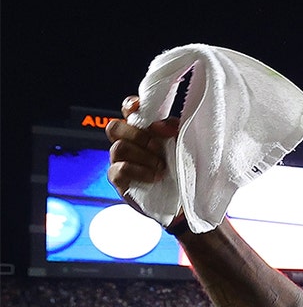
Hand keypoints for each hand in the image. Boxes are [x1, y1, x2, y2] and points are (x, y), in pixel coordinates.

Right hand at [105, 95, 183, 224]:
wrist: (184, 201)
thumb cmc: (182, 169)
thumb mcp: (182, 145)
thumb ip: (172, 129)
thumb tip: (162, 124)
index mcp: (142, 130)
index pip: (129, 111)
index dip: (130, 106)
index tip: (138, 107)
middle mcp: (127, 143)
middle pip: (115, 127)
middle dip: (138, 135)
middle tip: (159, 148)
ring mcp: (120, 161)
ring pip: (118, 148)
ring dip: (143, 155)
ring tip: (161, 166)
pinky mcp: (119, 180)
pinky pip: (120, 170)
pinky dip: (140, 171)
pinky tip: (155, 177)